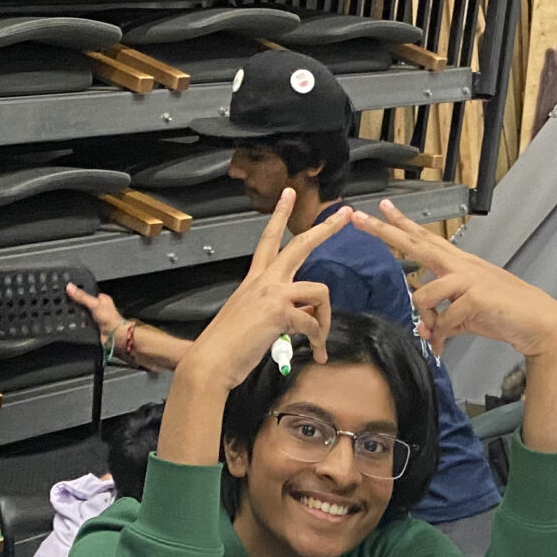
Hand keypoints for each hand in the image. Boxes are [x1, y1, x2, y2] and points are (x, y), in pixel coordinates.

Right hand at [67, 283, 124, 348]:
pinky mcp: (92, 327)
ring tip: (72, 316)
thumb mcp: (94, 304)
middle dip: (76, 306)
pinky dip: (79, 325)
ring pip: (81, 315)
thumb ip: (81, 296)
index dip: (77, 292)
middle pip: (83, 304)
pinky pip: (82, 324)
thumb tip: (70, 287)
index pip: (86, 292)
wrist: (114, 337)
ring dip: (78, 317)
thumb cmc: (111, 320)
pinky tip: (77, 324)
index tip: (68, 292)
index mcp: (101, 299)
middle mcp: (98, 308)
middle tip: (69, 305)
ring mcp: (95, 318)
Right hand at [178, 191, 342, 391]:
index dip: (280, 214)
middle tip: (345, 213)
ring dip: (326, 319)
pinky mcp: (278, 312)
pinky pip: (313, 322)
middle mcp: (264, 280)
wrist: (210, 362)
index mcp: (255, 280)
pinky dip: (319, 340)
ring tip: (320, 341)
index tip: (289, 194)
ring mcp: (271, 293)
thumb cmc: (227, 347)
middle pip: (300, 244)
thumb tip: (306, 314)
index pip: (269, 239)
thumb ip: (280, 311)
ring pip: (320, 290)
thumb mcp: (253, 319)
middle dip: (326, 228)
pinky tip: (316, 354)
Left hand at [350, 201, 556, 366]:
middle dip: (385, 231)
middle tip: (357, 217)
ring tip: (440, 336)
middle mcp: (461, 265)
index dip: (403, 224)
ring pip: (423, 295)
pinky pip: (442, 320)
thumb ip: (442, 320)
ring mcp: (468, 278)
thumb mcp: (465, 317)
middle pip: (417, 243)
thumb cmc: (503, 315)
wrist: (538, 322)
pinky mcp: (474, 295)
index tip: (382, 207)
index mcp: (459, 265)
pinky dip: (442, 336)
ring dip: (427, 322)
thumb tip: (424, 329)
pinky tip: (447, 344)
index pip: (425, 240)